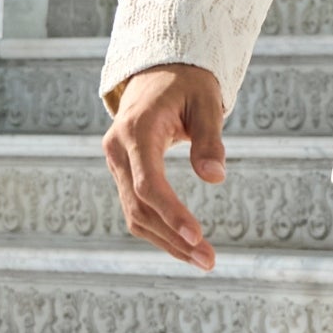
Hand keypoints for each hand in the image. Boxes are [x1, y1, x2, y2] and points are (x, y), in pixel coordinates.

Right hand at [102, 62, 225, 268]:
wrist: (158, 71)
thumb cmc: (188, 85)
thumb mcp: (206, 103)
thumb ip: (210, 139)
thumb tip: (215, 177)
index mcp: (136, 130)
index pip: (149, 183)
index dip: (171, 213)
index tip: (197, 237)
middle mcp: (118, 150)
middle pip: (140, 207)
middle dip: (173, 238)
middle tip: (209, 261)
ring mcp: (116, 163)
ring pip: (135, 214)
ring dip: (167, 242)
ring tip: (203, 260)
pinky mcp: (123, 173)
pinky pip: (137, 208)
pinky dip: (160, 231)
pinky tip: (186, 246)